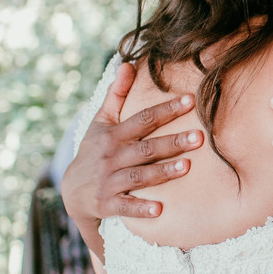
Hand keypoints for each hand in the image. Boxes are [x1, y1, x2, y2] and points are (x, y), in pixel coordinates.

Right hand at [61, 61, 202, 226]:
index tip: (190, 100)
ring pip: (139, 176)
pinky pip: (126, 207)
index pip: (143, 119)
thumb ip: (116, 95)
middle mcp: (111, 157)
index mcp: (113, 135)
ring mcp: (109, 181)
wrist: (72, 191)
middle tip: (199, 137)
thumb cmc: (95, 151)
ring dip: (162, 172)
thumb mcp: (101, 122)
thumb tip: (127, 64)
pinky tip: (159, 209)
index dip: (166, 109)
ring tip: (187, 166)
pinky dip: (141, 209)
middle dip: (172, 142)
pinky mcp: (107, 204)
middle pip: (145, 148)